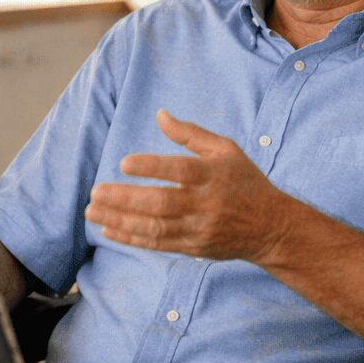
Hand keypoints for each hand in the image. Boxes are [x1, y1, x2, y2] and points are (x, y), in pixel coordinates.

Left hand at [85, 109, 292, 261]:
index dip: (151, 167)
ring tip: (92, 211)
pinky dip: (131, 238)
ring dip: (120, 220)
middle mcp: (206, 203)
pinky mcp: (193, 247)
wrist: (270, 227)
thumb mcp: (226, 150)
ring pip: (155, 227)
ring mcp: (199, 228)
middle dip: (125, 199)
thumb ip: (190, 134)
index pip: (180, 170)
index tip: (124, 163)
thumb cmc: (244, 181)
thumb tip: (159, 115)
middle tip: (96, 192)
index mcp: (213, 174)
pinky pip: (158, 244)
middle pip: (161, 202)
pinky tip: (108, 230)